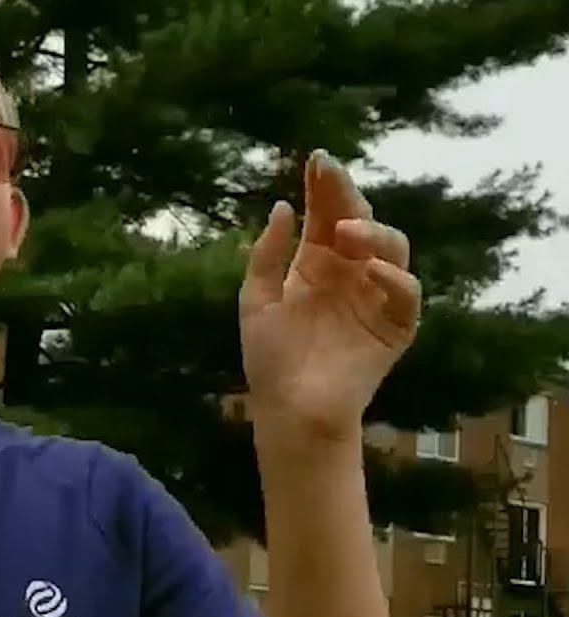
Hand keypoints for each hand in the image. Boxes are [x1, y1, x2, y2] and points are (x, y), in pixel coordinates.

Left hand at [239, 150, 421, 439]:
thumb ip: (266, 255)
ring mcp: (374, 297)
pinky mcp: (395, 326)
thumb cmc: (270, 360)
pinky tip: (369, 268)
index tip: (316, 159)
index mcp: (315, 264)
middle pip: (358, 222)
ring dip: (371, 232)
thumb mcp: (256, 300)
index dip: (323, 187)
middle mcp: (348, 273)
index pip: (324, 215)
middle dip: (346, 195)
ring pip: (390, 248)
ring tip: (343, 229)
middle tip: (330, 173)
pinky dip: (393, 277)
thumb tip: (280, 205)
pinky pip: (407, 294)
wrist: (289, 410)